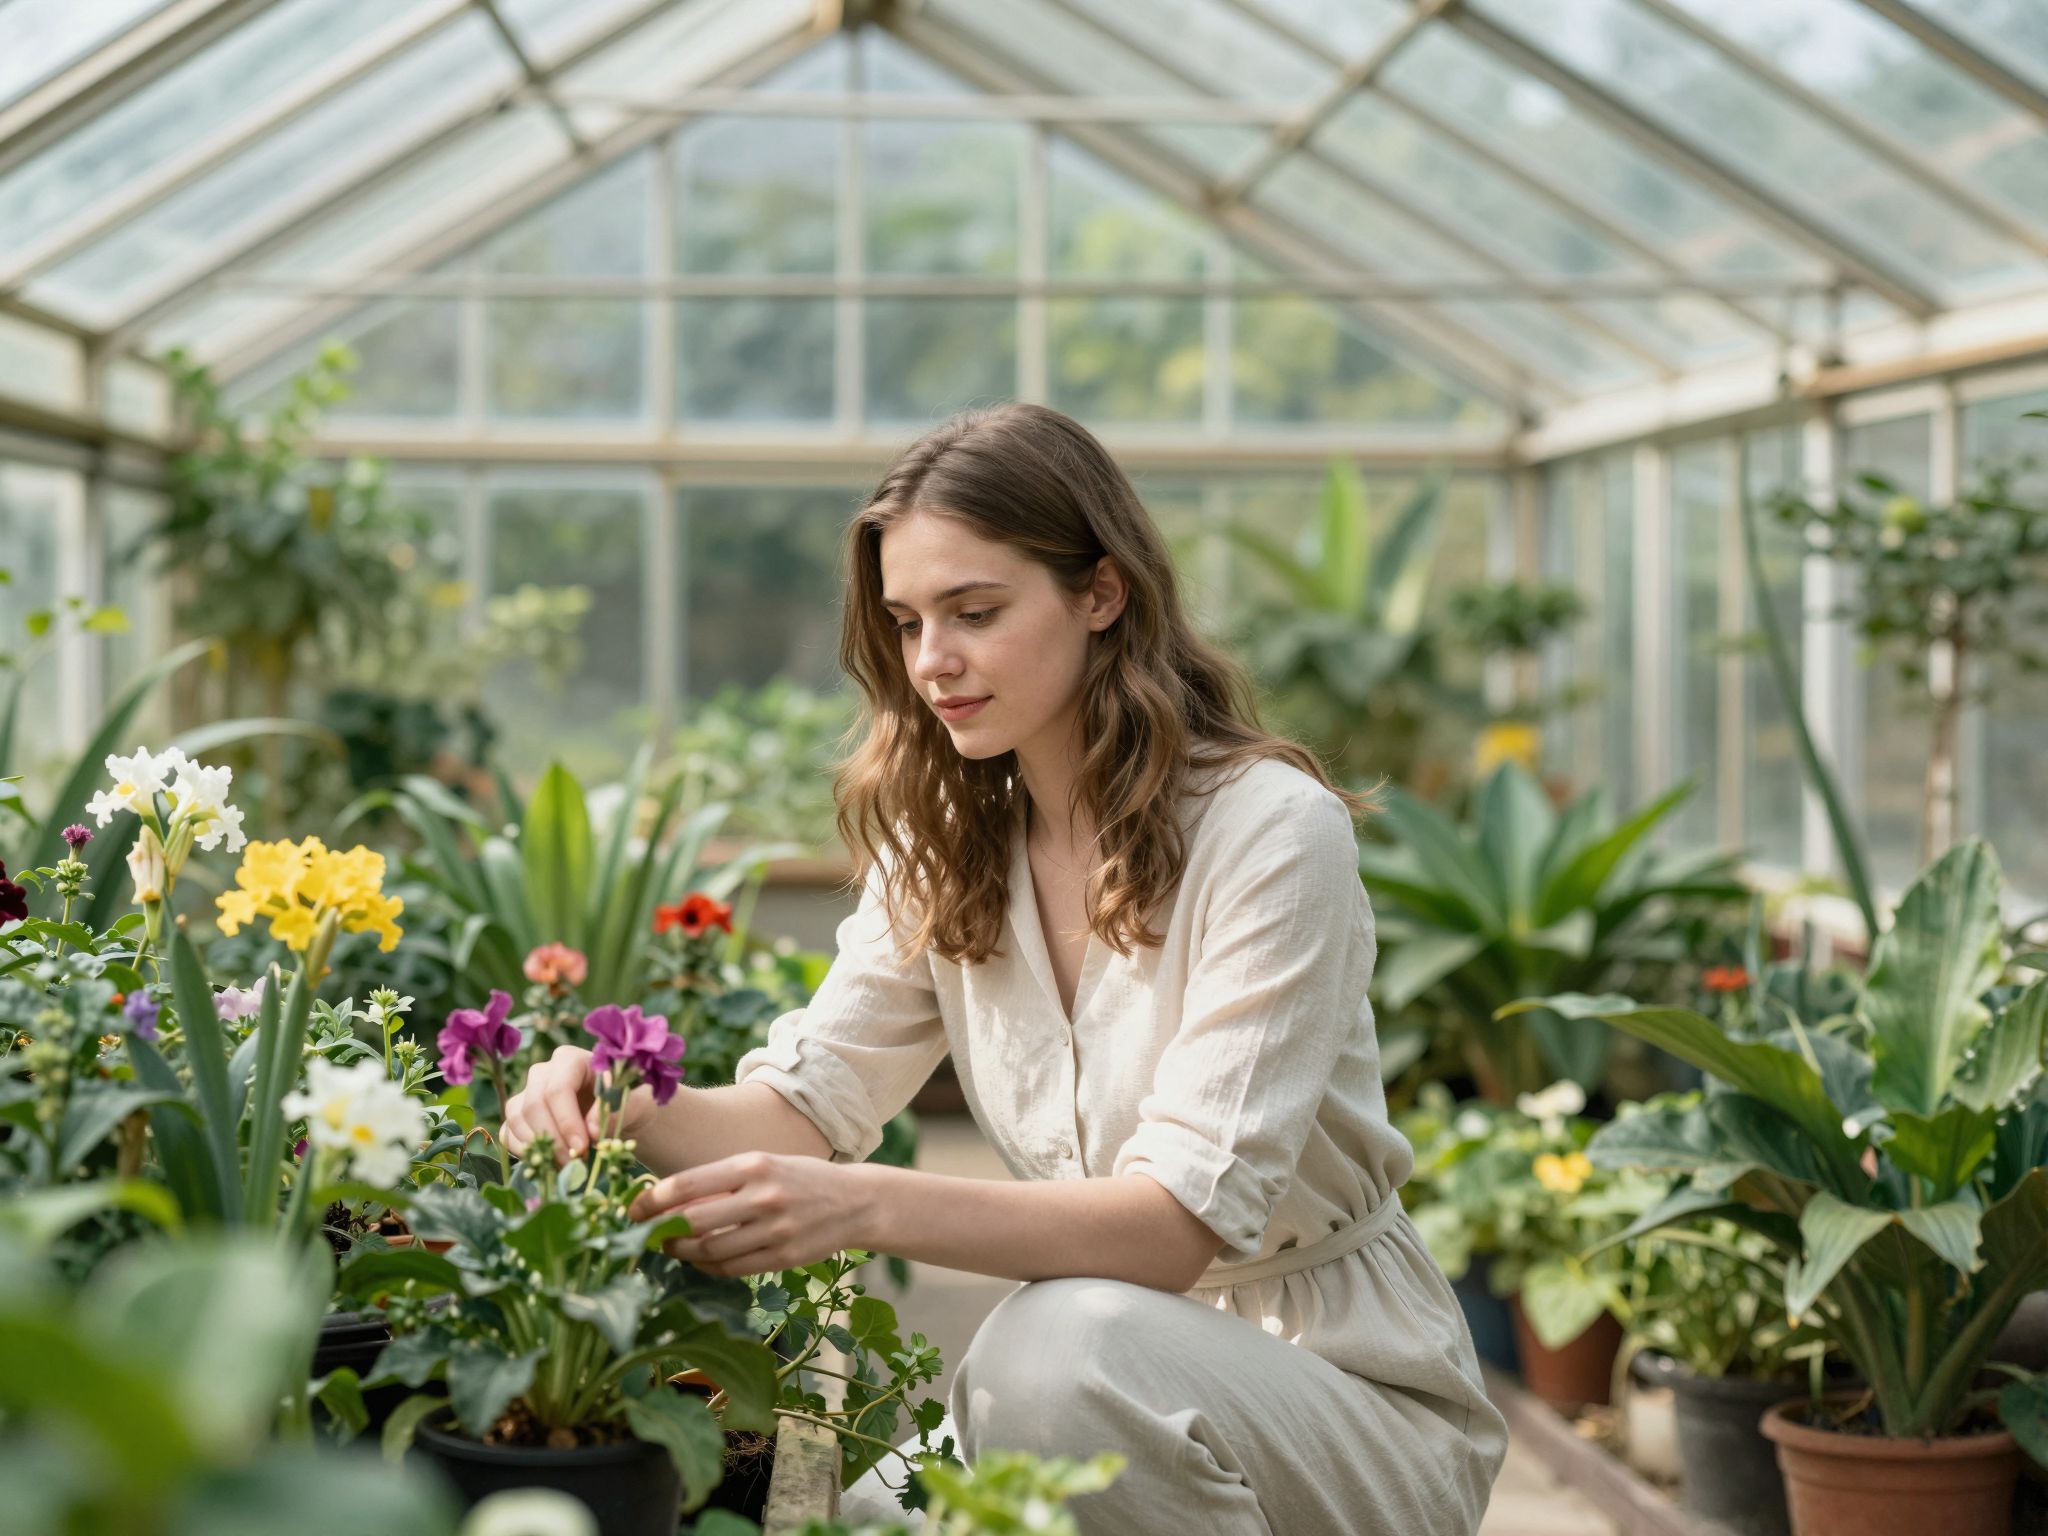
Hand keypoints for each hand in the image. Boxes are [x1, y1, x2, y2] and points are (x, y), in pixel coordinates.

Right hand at [502, 1045, 630, 1162]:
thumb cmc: (625, 1101)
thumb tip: (590, 1132)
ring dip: (539, 1148)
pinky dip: (525, 1152)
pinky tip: (549, 1163)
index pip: (558, 1089)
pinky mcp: (518, 1116)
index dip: (567, 1121)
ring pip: (517, 1119)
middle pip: (534, 1104)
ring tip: (566, 1165)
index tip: (582, 1147)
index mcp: (570, 1059)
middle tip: (574, 1162)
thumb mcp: (631, 1103)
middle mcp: (542, 1072)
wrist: (615, 1114)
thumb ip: (613, 1112)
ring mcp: (526, 1093)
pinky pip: (508, 1133)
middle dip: (553, 1138)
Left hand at [632, 1152, 868, 1277]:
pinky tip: (700, 1260)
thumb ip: (721, 1181)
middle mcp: (762, 1196)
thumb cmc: (799, 1178)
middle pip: (692, 1222)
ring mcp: (774, 1230)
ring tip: (671, 1249)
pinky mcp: (783, 1258)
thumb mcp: (763, 1164)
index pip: (687, 1184)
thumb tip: (666, 1201)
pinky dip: (708, 1267)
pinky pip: (732, 1268)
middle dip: (661, 1232)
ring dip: (681, 1253)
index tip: (632, 1209)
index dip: (652, 1200)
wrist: (855, 1201)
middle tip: (647, 1235)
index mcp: (752, 1164)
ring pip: (709, 1250)